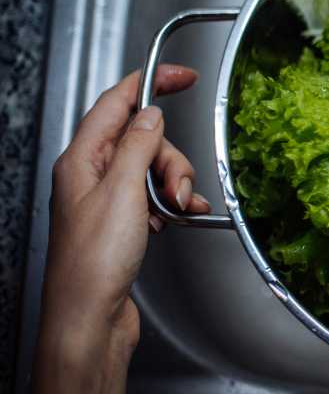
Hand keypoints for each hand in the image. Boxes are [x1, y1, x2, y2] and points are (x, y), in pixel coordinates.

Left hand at [43, 65, 208, 348]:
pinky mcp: (123, 221)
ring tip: (177, 210)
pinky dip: (174, 204)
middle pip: (145, 140)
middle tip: (176, 188)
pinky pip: (156, 196)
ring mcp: (107, 198)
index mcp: (81, 160)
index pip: (116, 103)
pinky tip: (179, 219)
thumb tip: (151, 114)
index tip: (181, 75)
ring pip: (155, 169)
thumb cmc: (93, 263)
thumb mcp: (122, 193)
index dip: (150, 83)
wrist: (89, 318)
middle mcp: (91, 175)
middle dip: (172, 159)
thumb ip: (139, 147)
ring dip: (176, 185)